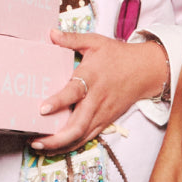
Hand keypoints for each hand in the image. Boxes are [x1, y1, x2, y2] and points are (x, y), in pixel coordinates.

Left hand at [29, 30, 167, 152]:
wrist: (145, 70)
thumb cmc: (118, 55)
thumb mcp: (95, 42)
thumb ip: (71, 39)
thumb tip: (50, 34)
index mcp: (92, 78)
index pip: (74, 92)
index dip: (59, 101)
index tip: (42, 109)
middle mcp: (97, 99)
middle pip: (78, 125)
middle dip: (56, 138)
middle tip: (35, 140)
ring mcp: (102, 113)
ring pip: (82, 136)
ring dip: (61, 145)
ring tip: (39, 147)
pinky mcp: (106, 121)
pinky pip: (88, 137)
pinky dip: (72, 145)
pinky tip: (57, 146)